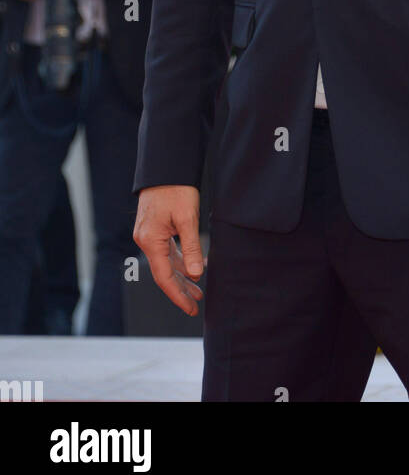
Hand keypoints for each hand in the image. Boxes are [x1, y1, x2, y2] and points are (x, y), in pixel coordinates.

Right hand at [133, 186, 203, 315]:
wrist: (165, 166)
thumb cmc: (176, 189)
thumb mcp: (187, 218)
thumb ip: (191, 247)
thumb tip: (195, 274)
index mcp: (150, 241)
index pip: (164, 277)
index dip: (178, 295)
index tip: (190, 308)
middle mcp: (145, 240)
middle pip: (163, 273)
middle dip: (180, 289)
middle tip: (196, 304)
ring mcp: (148, 234)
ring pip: (165, 262)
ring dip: (181, 275)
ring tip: (197, 289)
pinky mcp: (154, 227)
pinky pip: (166, 250)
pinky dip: (179, 259)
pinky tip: (192, 264)